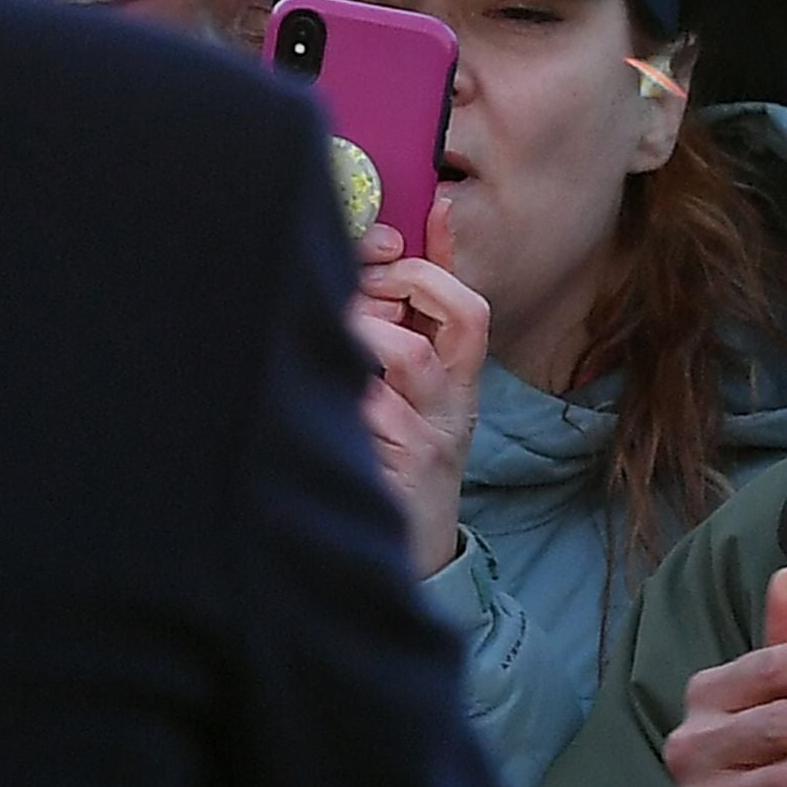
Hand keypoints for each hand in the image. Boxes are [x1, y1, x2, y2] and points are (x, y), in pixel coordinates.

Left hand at [351, 211, 489, 580]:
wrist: (416, 552)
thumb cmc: (403, 457)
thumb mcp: (417, 393)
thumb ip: (411, 323)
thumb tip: (408, 234)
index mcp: (460, 378)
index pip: (470, 308)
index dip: (436, 265)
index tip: (398, 240)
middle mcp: (454, 405)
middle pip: (450, 323)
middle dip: (388, 292)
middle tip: (346, 292)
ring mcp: (431, 437)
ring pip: (406, 359)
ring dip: (359, 336)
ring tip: (329, 340)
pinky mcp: (403, 468)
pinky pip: (368, 413)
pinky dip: (340, 391)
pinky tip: (317, 392)